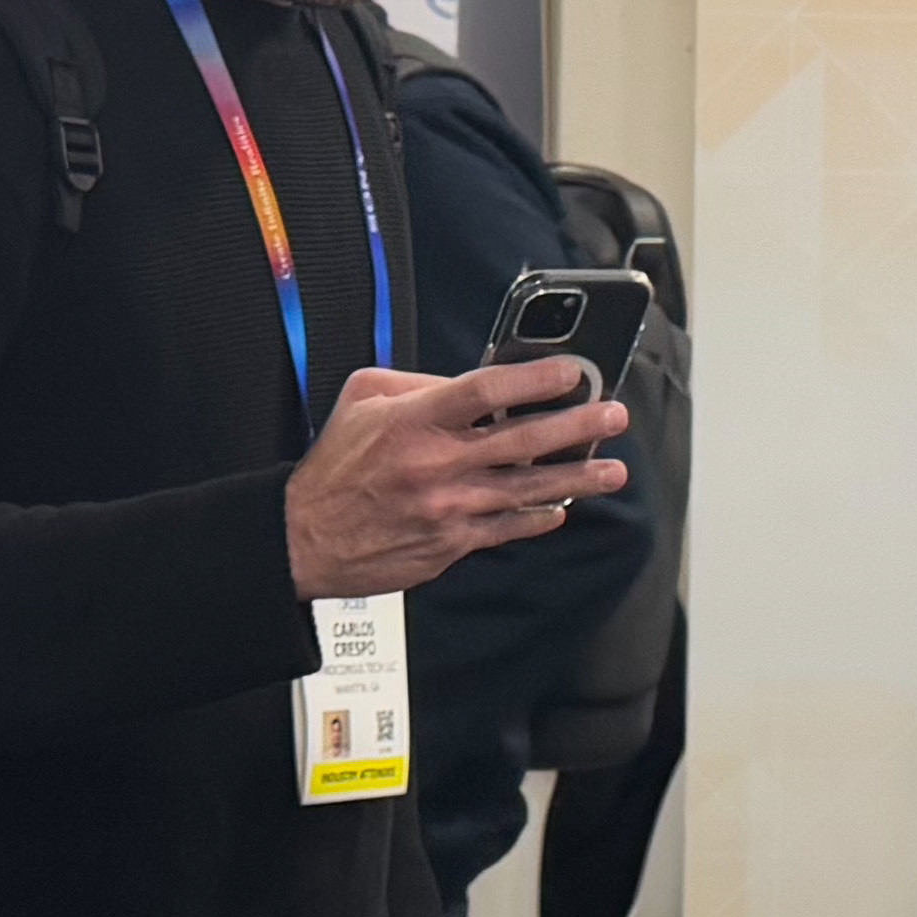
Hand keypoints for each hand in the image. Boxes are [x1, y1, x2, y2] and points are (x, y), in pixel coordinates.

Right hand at [283, 361, 629, 600]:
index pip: (485, 391)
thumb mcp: (360, 402)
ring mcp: (448, 508)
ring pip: (527, 490)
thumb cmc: (334, 468)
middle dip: (577, 426)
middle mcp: (436, 465)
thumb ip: (417, 385)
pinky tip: (563, 508)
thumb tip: (470, 384)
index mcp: (414, 422)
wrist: (304, 538)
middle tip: (613, 416)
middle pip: (522, 441)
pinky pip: (508, 529)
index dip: (534, 379)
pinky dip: (539, 518)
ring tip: (613, 471)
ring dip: (577, 480)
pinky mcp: (451, 544)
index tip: (571, 372)